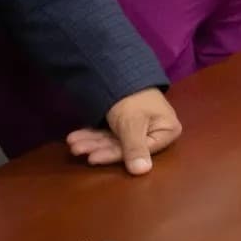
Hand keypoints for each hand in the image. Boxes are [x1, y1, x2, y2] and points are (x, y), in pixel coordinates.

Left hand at [66, 87, 181, 173]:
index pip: (140, 150)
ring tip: (73, 142)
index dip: (115, 155)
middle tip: (76, 148)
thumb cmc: (134, 97)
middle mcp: (155, 131)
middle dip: (97, 147)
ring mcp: (139, 128)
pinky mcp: (125, 123)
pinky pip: (108, 133)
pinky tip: (77, 136)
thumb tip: (142, 172)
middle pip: (124, 146)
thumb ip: (135, 148)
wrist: (122, 68)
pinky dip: (92, 134)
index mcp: (167, 131)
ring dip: (91, 142)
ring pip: (113, 140)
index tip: (92, 158)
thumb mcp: (133, 122)